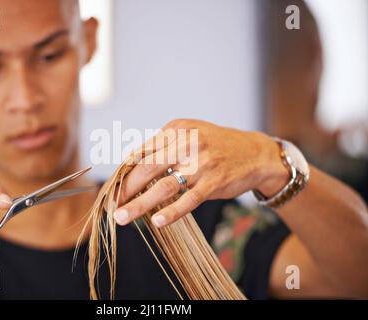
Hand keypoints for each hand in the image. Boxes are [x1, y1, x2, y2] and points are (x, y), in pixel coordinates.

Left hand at [113, 119, 288, 227]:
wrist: (256, 153)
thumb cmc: (216, 145)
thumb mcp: (190, 134)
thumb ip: (164, 147)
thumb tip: (133, 168)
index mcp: (176, 129)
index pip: (142, 153)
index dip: (123, 173)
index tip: (111, 190)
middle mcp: (187, 142)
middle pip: (147, 168)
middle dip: (125, 189)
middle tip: (111, 206)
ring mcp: (201, 162)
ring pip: (164, 186)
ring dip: (140, 204)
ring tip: (123, 217)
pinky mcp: (215, 181)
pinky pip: (189, 199)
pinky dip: (172, 212)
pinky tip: (157, 222)